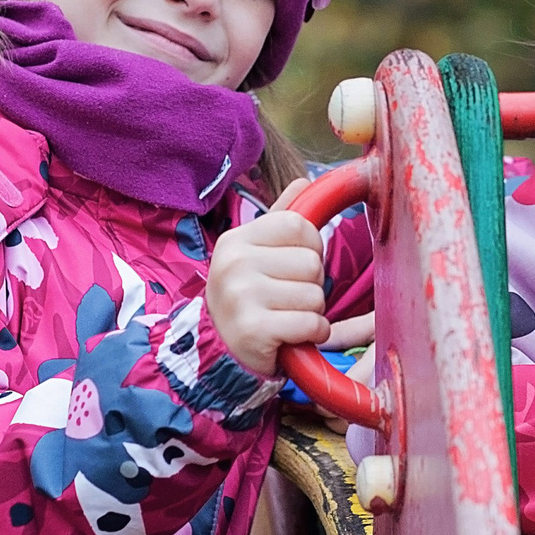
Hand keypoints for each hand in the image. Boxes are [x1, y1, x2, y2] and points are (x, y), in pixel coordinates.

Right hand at [207, 180, 328, 377]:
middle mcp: (234, 263)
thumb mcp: (257, 254)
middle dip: (312, 284)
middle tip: (287, 298)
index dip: (311, 246)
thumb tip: (304, 181)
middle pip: (312, 262)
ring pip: (315, 295)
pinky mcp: (253, 330)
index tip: (294, 266)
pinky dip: (313, 333)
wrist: (219, 352)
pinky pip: (312, 323)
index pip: (300, 225)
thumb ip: (280, 219)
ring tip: (287, 317)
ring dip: (313, 312)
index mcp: (236, 239)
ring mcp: (241, 297)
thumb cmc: (247, 297)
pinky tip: (292, 336)